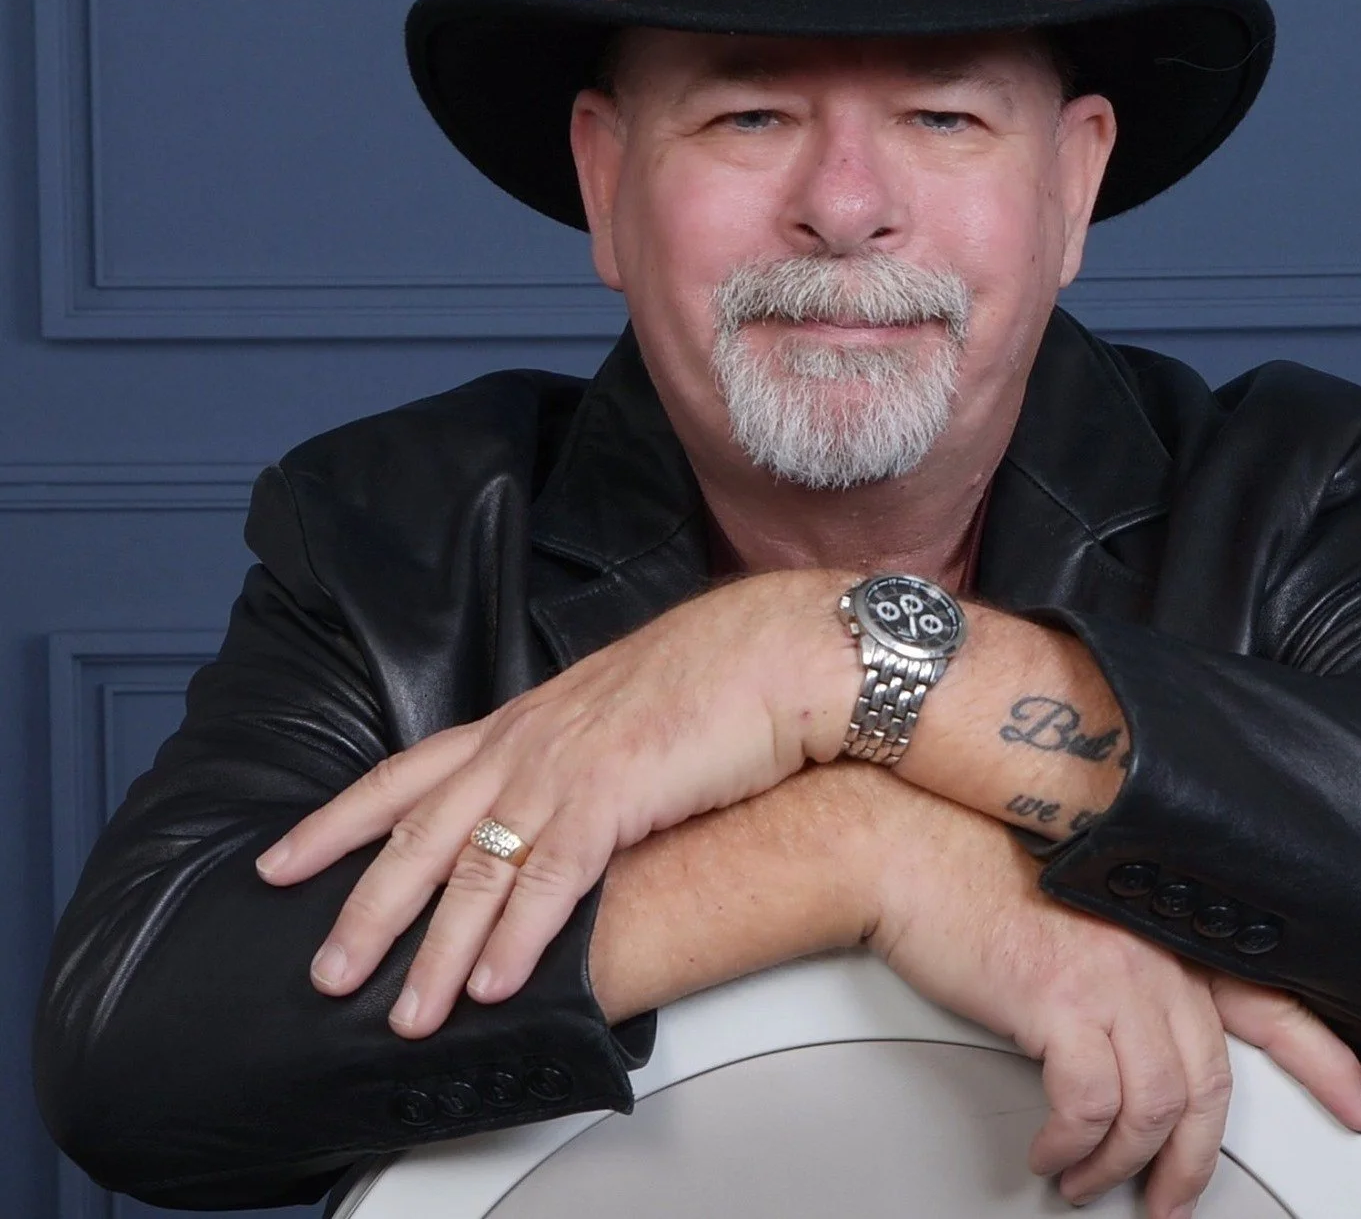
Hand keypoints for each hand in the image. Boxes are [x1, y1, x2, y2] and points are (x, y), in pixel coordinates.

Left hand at [256, 570, 855, 1035]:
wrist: (777, 651)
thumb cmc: (712, 680)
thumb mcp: (613, 715)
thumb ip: (566, 759)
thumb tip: (545, 814)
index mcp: (523, 720)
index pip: (404, 773)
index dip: (337, 821)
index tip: (280, 863)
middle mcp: (528, 741)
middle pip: (421, 832)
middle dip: (366, 907)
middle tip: (325, 973)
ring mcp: (566, 765)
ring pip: (475, 867)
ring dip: (437, 950)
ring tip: (407, 1013)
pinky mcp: (616, 791)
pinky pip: (551, 878)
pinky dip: (518, 938)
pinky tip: (497, 985)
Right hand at [864, 787, 1360, 1216]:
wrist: (902, 846)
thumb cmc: (966, 870)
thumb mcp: (1069, 906)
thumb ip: (1118, 954)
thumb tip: (1130, 1036)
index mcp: (1155, 924)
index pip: (1263, 995)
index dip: (1320, 1057)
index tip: (1359, 1104)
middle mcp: (1147, 947)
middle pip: (1209, 1081)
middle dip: (1193, 1161)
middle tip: (1171, 1201)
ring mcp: (1110, 970)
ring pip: (1154, 1108)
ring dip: (1119, 1166)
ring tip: (1087, 1180)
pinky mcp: (1058, 996)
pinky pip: (1091, 1106)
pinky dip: (1073, 1148)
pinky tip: (1051, 1154)